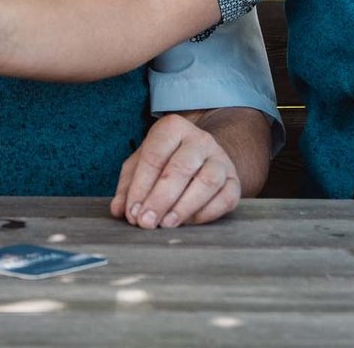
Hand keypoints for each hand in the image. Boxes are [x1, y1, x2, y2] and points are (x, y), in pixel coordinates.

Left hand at [111, 113, 241, 229]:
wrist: (201, 157)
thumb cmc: (165, 161)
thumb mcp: (141, 165)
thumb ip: (128, 186)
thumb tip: (119, 210)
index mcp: (172, 128)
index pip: (154, 156)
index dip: (140, 187)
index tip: (132, 212)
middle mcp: (200, 140)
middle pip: (181, 168)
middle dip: (160, 199)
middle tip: (146, 222)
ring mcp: (221, 159)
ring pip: (207, 182)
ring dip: (184, 207)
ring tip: (166, 224)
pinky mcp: (235, 180)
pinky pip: (226, 198)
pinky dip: (206, 214)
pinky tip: (188, 223)